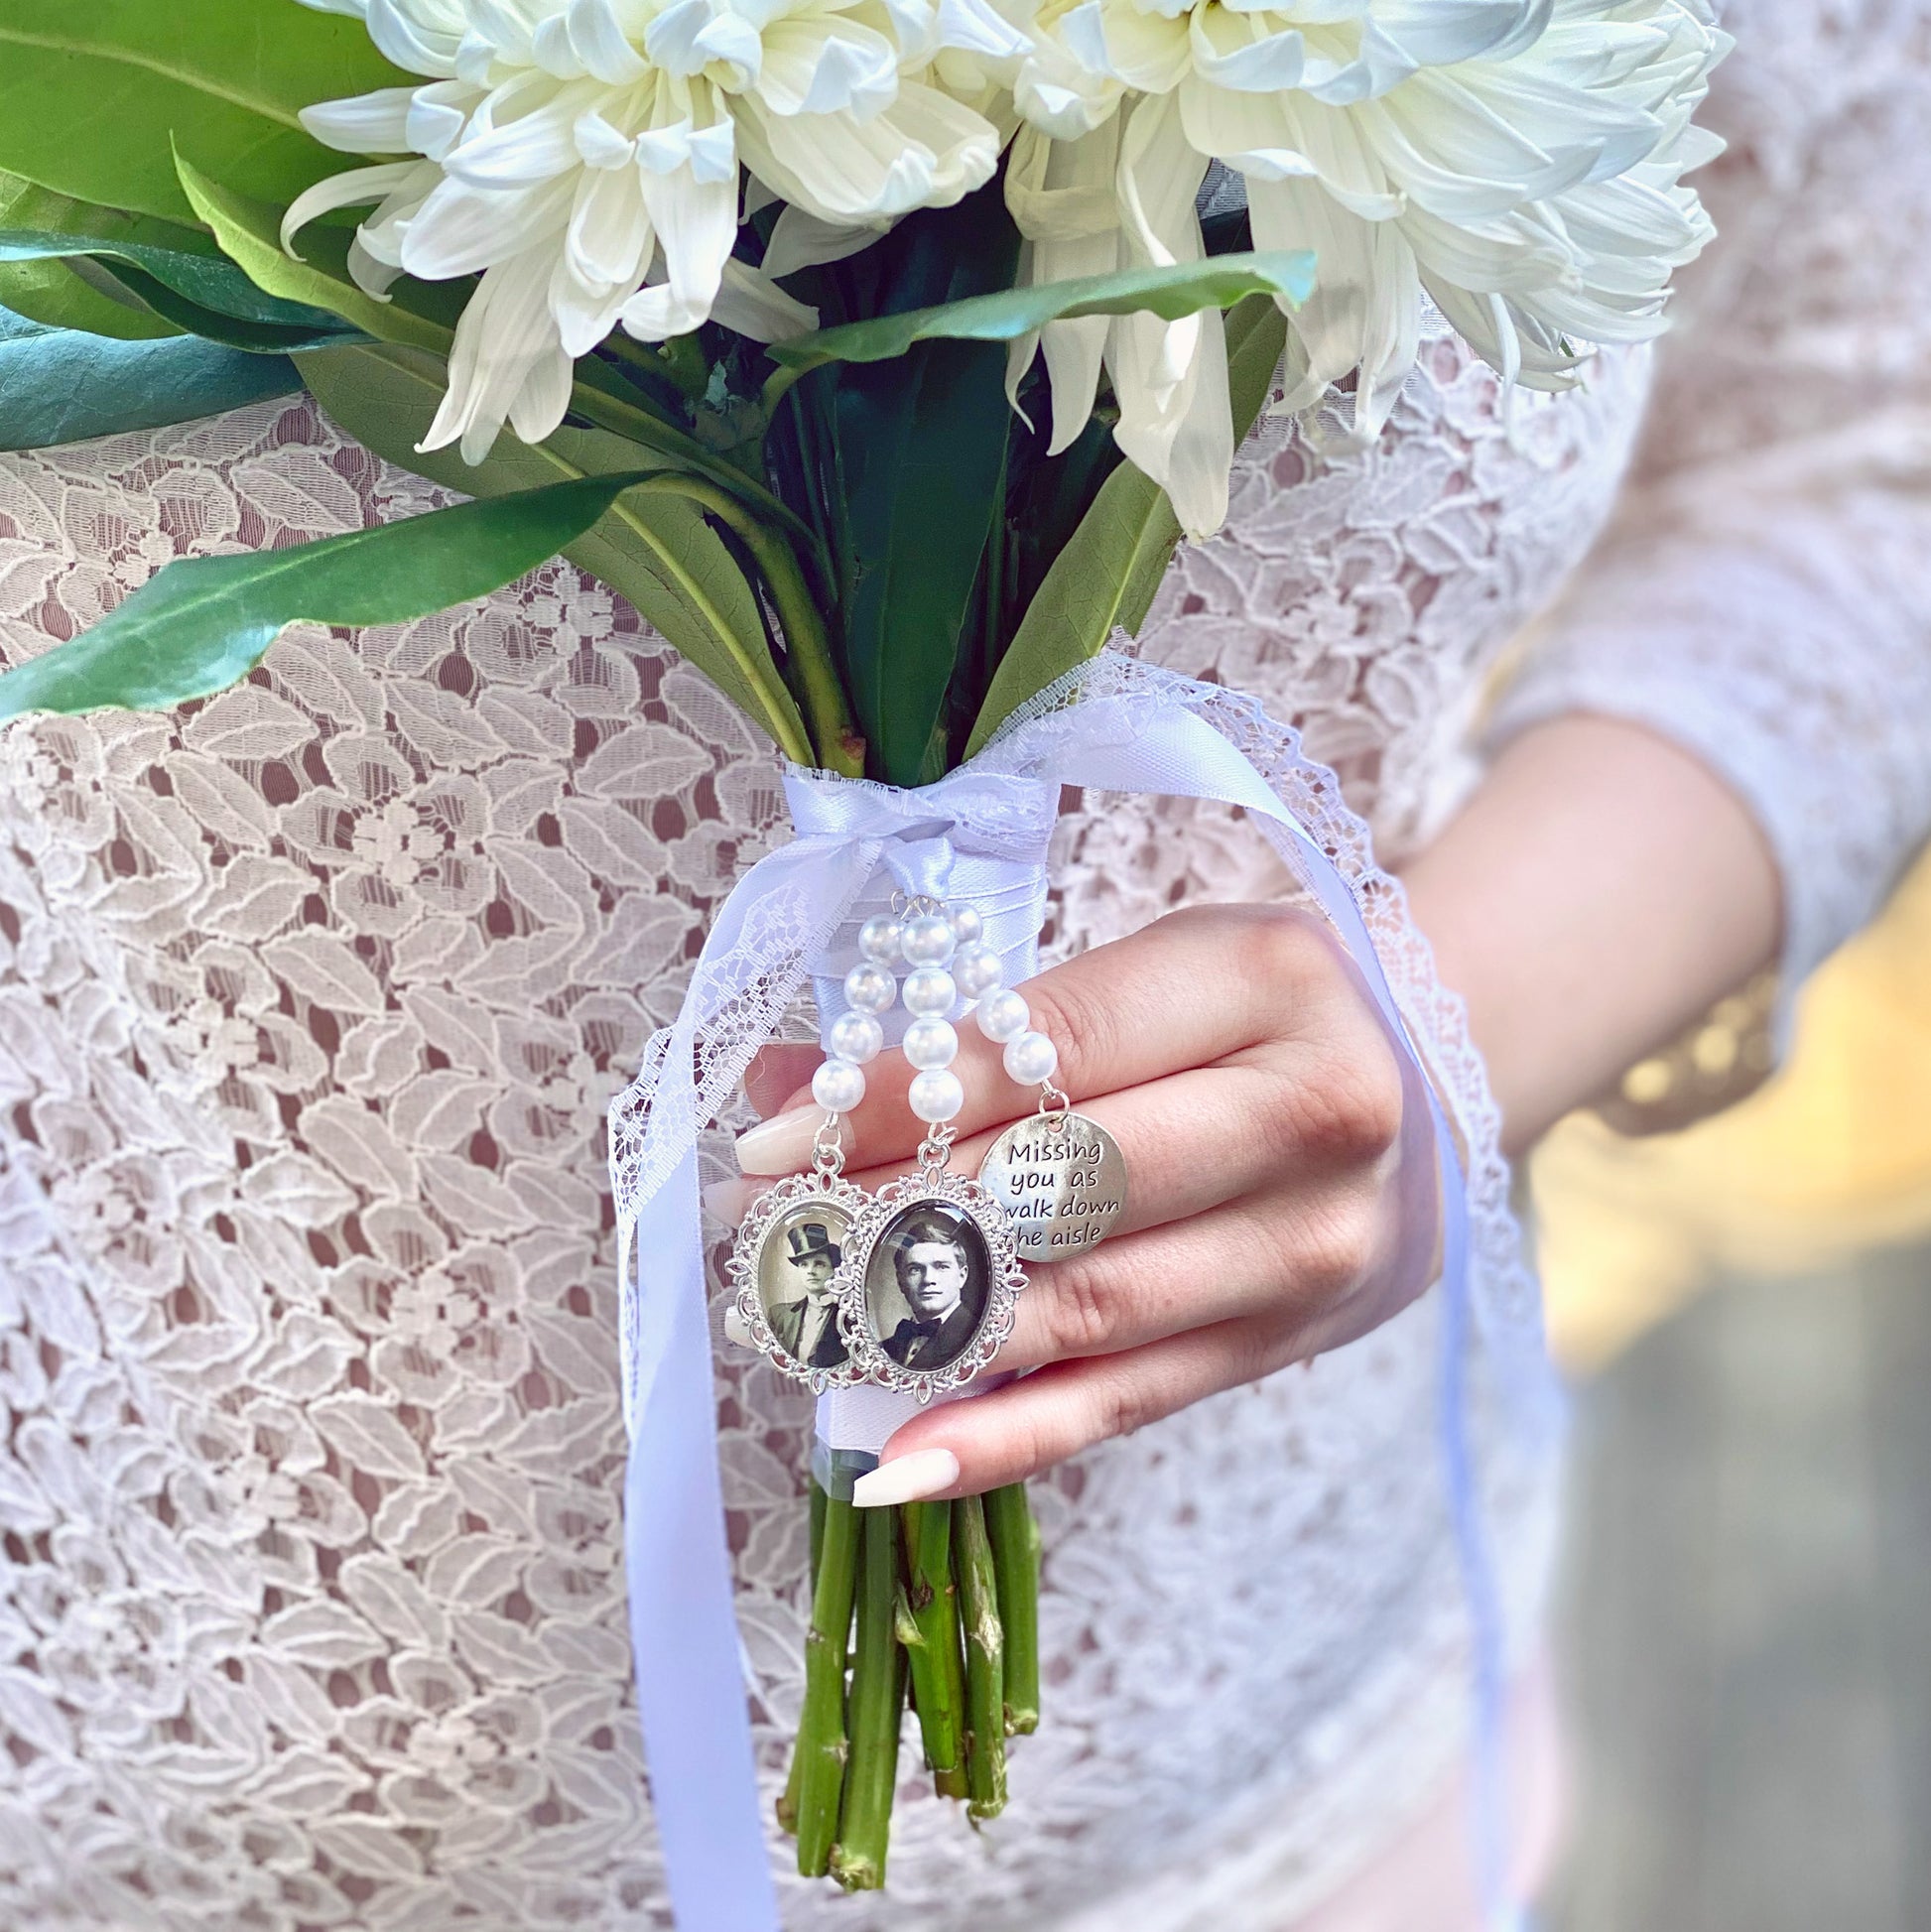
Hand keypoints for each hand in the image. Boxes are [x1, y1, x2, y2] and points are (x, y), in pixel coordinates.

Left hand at [727, 904, 1436, 1502]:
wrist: (1430, 1080)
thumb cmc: (1258, 1007)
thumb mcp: (1151, 966)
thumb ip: (988, 1029)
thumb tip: (786, 1089)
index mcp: (1266, 978)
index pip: (1049, 1048)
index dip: (900, 1098)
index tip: (770, 1138)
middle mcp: (1308, 1115)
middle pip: (1064, 1184)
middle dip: (892, 1216)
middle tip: (771, 1235)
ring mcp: (1308, 1246)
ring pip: (1084, 1303)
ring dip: (923, 1325)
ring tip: (804, 1320)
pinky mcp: (1287, 1342)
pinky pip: (1125, 1402)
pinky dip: (1004, 1437)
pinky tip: (897, 1461)